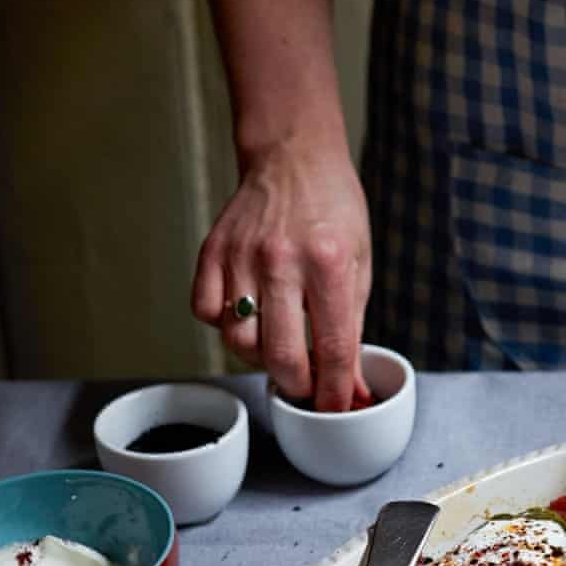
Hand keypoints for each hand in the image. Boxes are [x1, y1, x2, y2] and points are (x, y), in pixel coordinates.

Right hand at [191, 144, 372, 410]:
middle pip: (280, 355)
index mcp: (329, 263)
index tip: (336, 408)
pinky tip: (247, 316)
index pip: (332, 348)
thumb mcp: (359, 266)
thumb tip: (353, 388)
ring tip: (279, 347)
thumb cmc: (333, 211)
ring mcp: (241, 256)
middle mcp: (281, 260)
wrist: (294, 158)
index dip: (335, 390)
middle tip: (306, 387)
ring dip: (260, 359)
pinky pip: (206, 312)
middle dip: (297, 386)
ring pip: (237, 340)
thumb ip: (352, 329)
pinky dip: (224, 326)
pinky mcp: (211, 251)